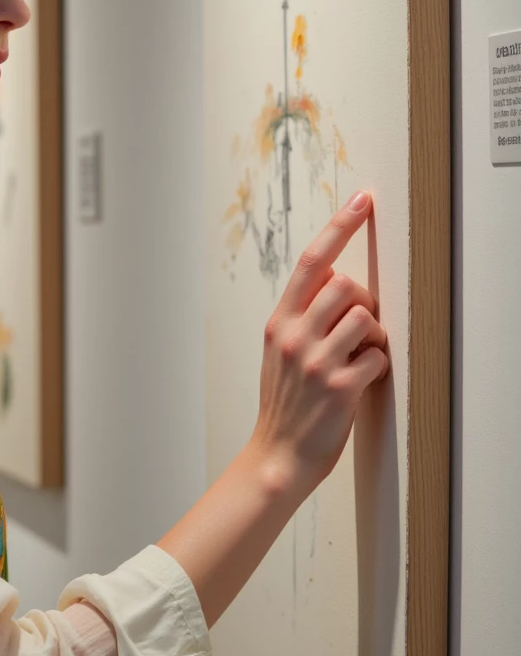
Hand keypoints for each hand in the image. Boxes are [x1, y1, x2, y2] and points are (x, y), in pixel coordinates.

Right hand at [249, 190, 388, 501]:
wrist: (277, 455)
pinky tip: (361, 379)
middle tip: (358, 328)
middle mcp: (294, 336)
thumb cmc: (284, 402)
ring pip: (367, 318)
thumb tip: (338, 282)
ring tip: (359, 355)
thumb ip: (301, 315)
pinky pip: (379, 356)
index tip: (362, 201)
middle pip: (348, 286)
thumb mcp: (279, 350)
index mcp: (279, 321)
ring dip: (373, 336)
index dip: (340, 226)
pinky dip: (379, 365)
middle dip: (363, 303)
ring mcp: (316, 362)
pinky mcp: (340, 388)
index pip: (313, 261)